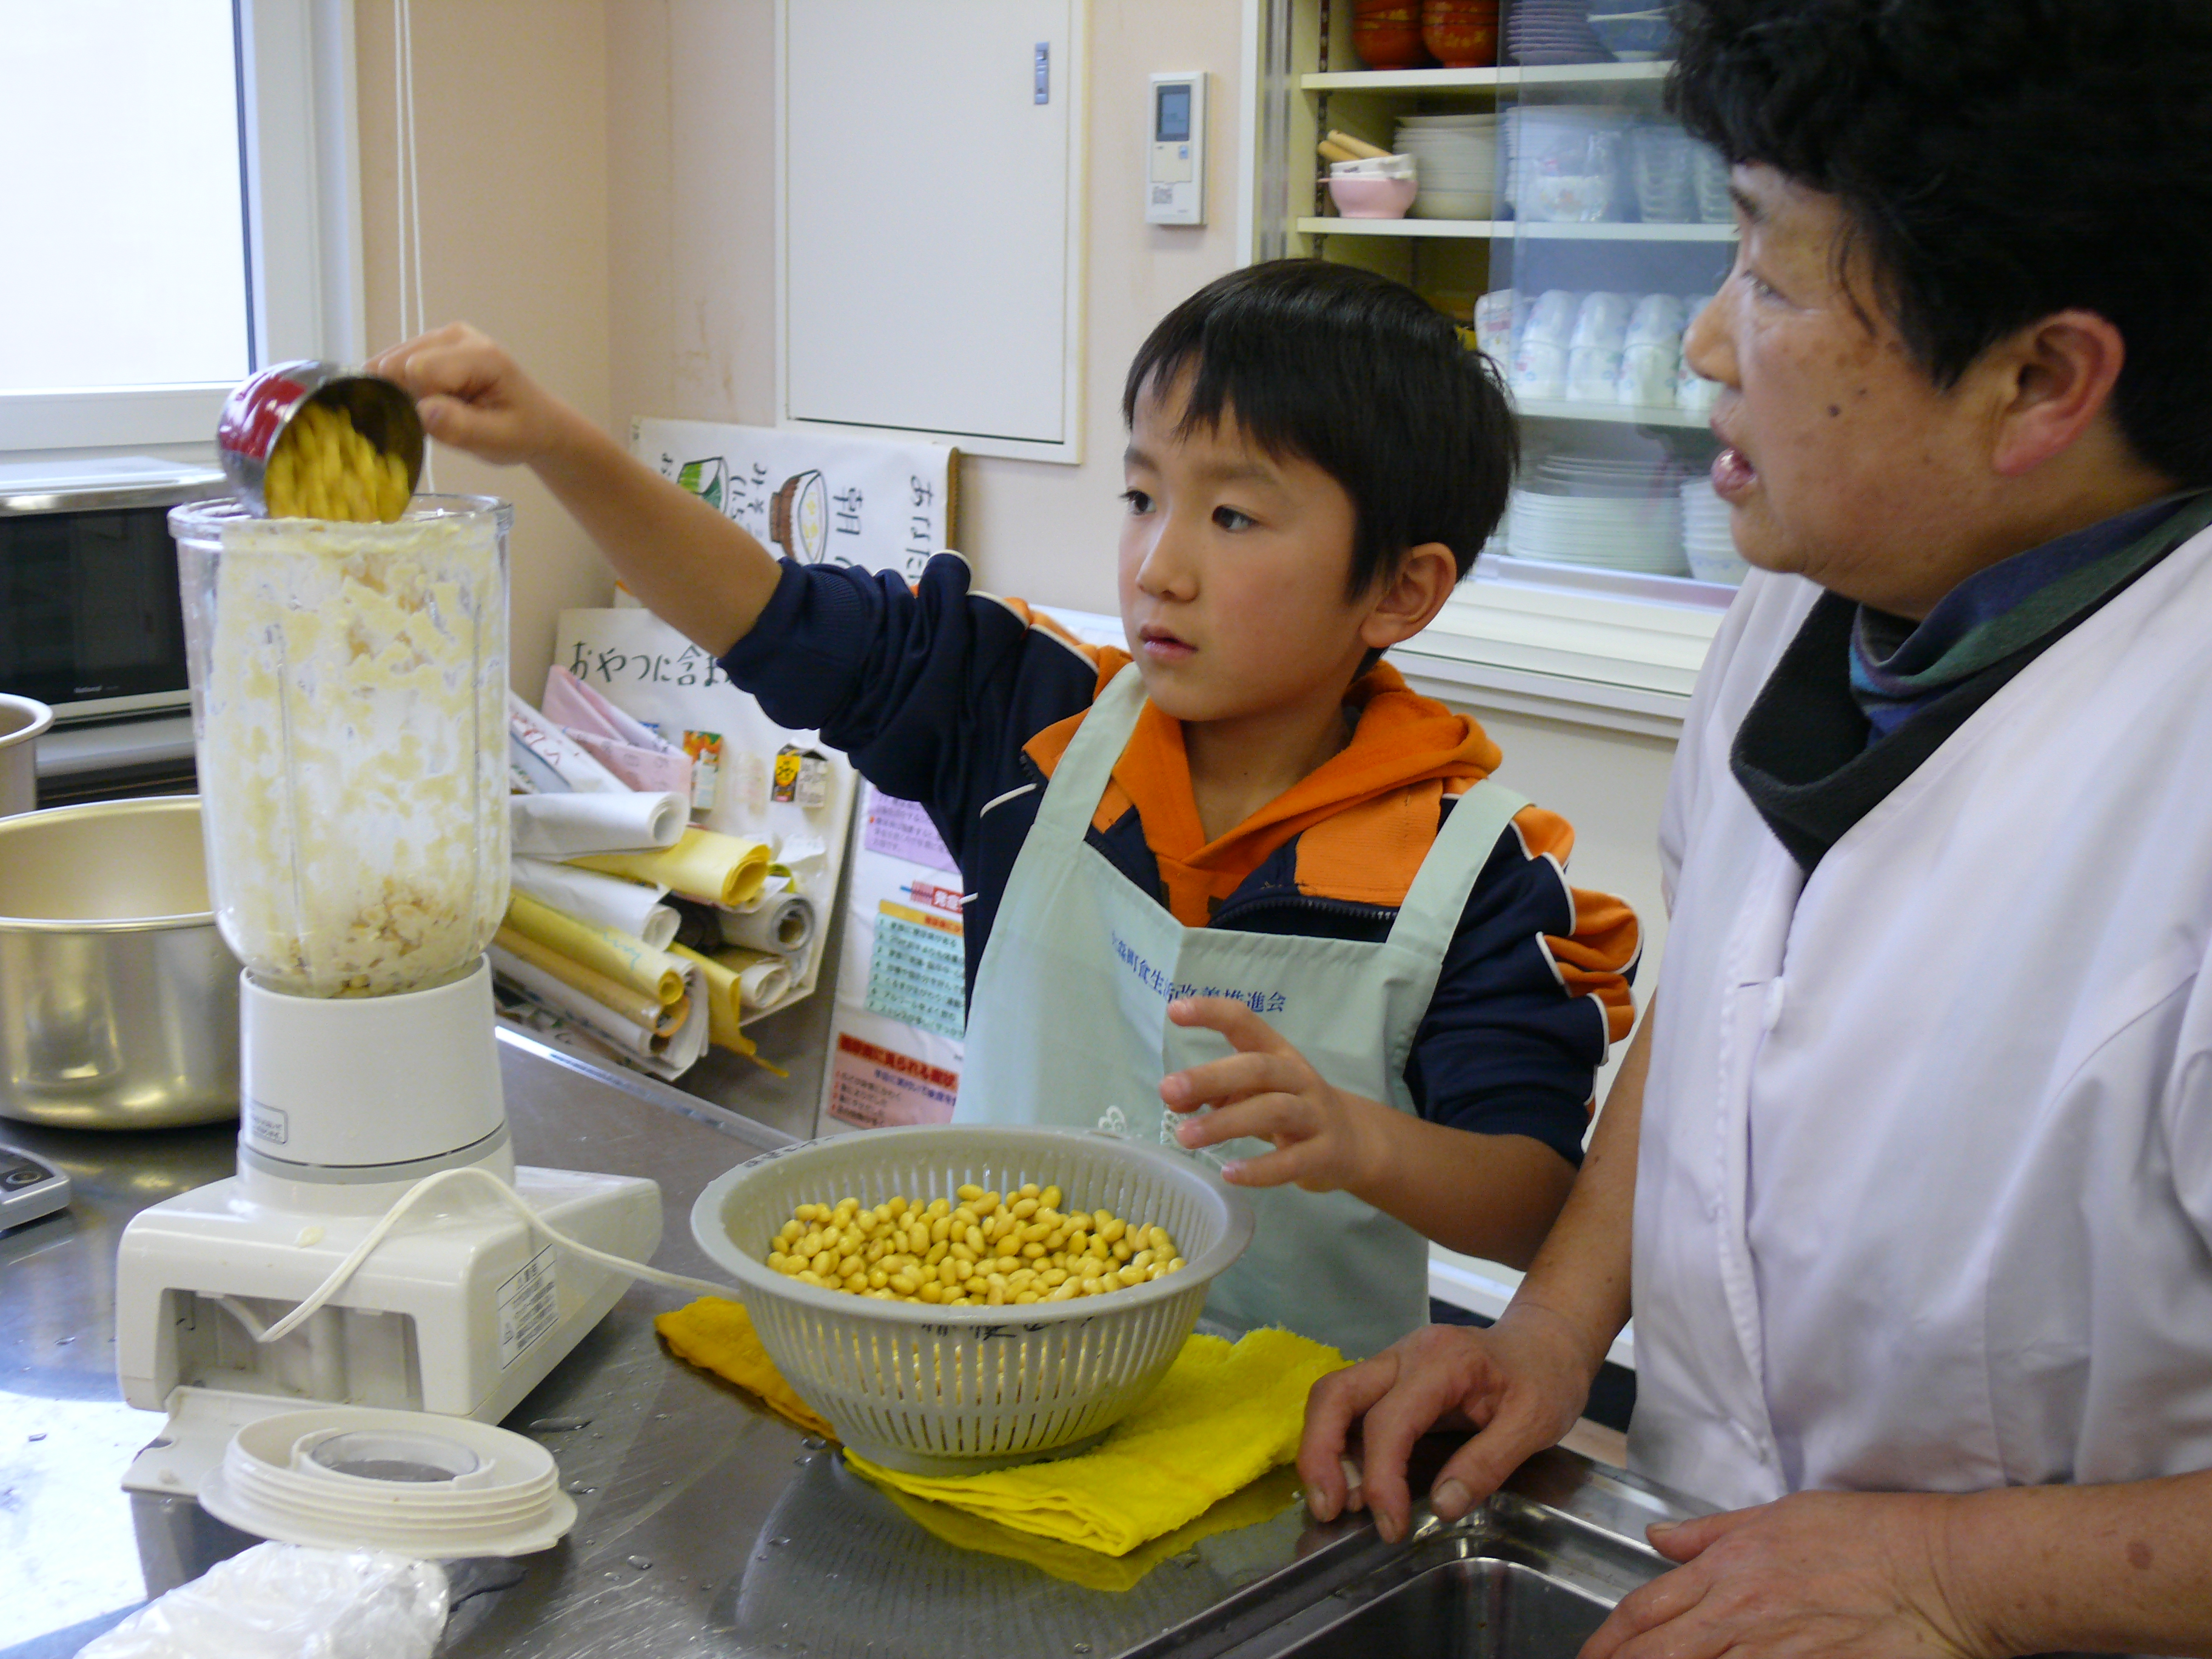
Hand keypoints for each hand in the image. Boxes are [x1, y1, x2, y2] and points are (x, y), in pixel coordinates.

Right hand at [364, 323, 574, 466]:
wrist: (537, 423)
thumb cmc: (522, 433)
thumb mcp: (498, 440)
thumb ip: (462, 427)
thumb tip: (422, 411)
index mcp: (480, 354)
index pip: (418, 371)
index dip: (423, 403)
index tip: (449, 421)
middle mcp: (456, 334)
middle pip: (398, 364)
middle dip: (411, 398)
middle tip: (446, 417)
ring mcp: (441, 336)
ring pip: (390, 365)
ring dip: (407, 394)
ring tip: (443, 409)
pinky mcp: (430, 345)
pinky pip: (394, 367)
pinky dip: (404, 389)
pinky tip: (431, 401)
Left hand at [1160, 996, 1388, 1191]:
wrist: (1354, 1142)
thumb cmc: (1292, 1107)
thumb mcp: (1256, 1092)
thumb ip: (1217, 1091)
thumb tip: (1174, 1097)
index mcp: (1278, 1053)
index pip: (1245, 1022)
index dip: (1212, 1013)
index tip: (1175, 1010)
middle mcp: (1298, 1078)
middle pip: (1257, 1069)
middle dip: (1211, 1077)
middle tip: (1168, 1090)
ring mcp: (1315, 1115)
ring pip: (1273, 1110)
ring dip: (1225, 1122)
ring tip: (1184, 1136)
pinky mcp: (1323, 1154)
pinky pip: (1292, 1161)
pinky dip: (1259, 1169)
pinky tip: (1228, 1173)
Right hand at [1296, 1302, 1596, 1543]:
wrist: (1545, 1343)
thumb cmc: (1544, 1380)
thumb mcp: (1535, 1424)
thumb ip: (1487, 1465)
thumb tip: (1440, 1506)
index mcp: (1441, 1362)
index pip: (1390, 1421)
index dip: (1381, 1478)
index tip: (1391, 1525)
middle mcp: (1404, 1354)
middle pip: (1335, 1394)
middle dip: (1320, 1453)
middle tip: (1327, 1508)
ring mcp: (1392, 1362)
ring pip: (1333, 1397)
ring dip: (1322, 1450)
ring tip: (1334, 1502)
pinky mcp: (1390, 1377)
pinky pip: (1350, 1406)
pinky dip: (1340, 1444)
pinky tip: (1352, 1481)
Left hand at [1582, 1492, 1985, 1658]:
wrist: (1938, 1572)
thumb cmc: (1868, 1536)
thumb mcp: (1778, 1516)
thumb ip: (1711, 1534)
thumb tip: (1660, 1539)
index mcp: (1728, 1568)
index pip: (1645, 1609)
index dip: (1609, 1638)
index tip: (1590, 1655)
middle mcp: (1740, 1614)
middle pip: (1657, 1652)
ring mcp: (1772, 1654)